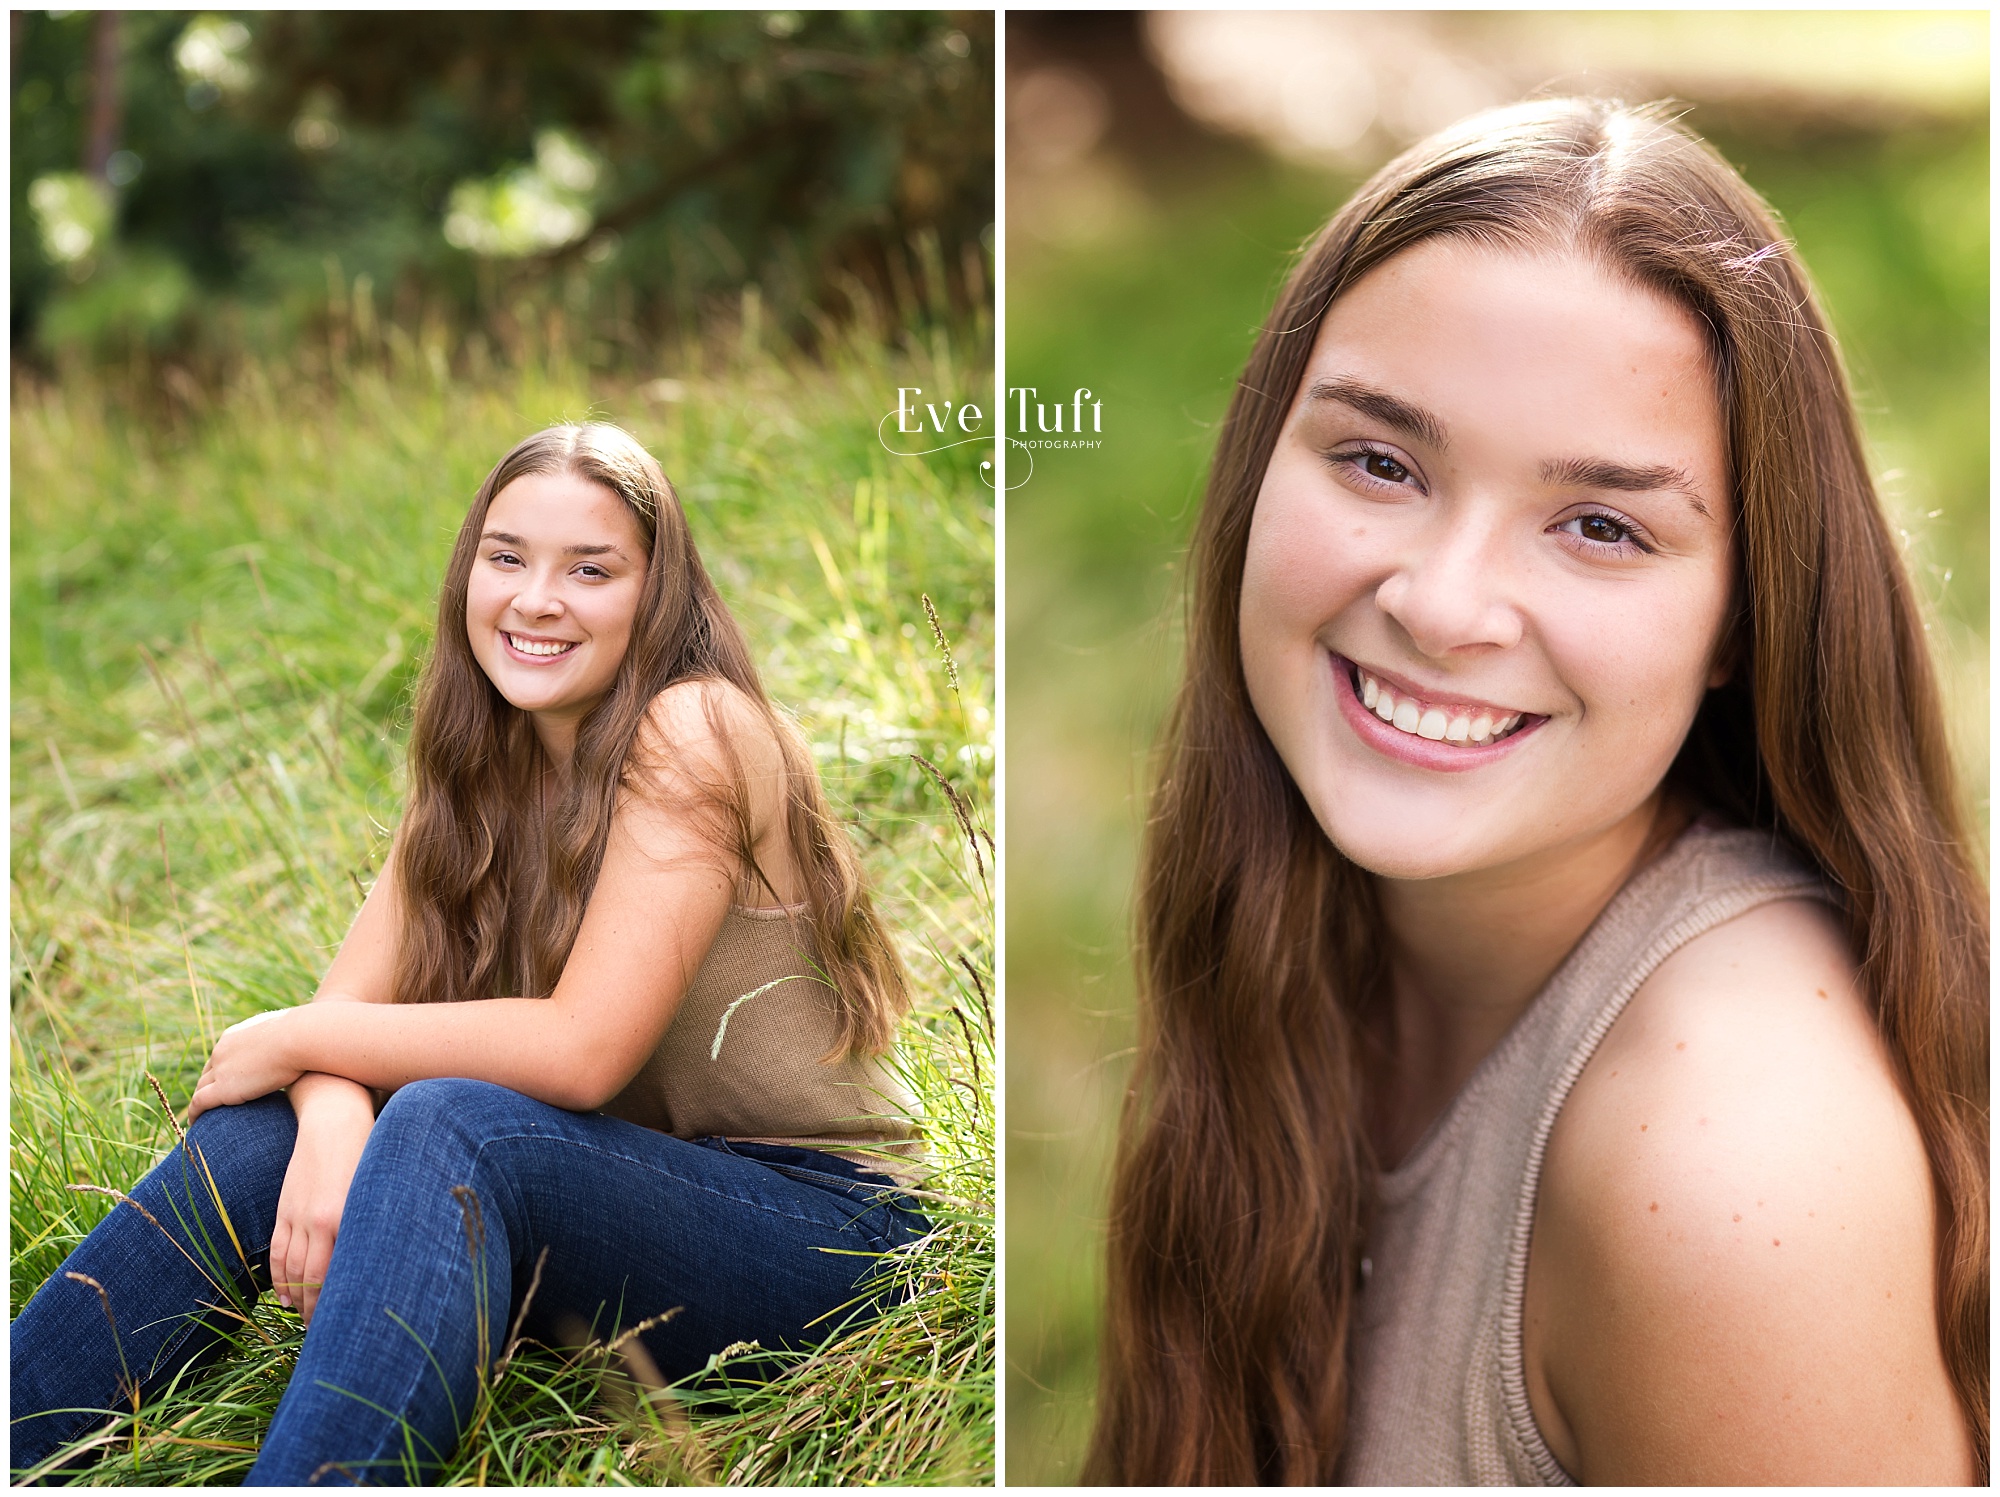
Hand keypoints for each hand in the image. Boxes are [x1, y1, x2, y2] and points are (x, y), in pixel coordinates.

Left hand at [189, 1010, 305, 1120]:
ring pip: (201, 1089)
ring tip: (202, 1117)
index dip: (222, 1071)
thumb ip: (289, 1042)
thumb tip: (304, 1046)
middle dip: (208, 1087)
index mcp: (236, 1036)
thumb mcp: (293, 1036)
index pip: (222, 1056)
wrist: (301, 1038)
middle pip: (208, 1073)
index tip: (227, 1084)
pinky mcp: (223, 1088)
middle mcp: (222, 1050)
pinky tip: (197, 1125)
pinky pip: (200, 1103)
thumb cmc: (307, 1036)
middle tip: (211, 1104)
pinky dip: (196, 1114)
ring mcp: (220, 1069)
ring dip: (200, 1103)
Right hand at [271, 1076, 373, 1324]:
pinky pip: (278, 1252)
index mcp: (343, 1217)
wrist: (333, 1115)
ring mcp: (296, 1215)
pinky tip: (286, 1297)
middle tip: (328, 1337)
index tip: (349, 1328)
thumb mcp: (381, 1186)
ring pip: (291, 1271)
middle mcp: (317, 1221)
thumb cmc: (370, 1149)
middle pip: (312, 1281)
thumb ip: (378, 1224)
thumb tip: (388, 1262)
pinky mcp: (285, 1208)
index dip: (339, 1306)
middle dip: (319, 1313)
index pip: (336, 1277)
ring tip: (307, 1323)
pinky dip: (280, 1279)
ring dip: (298, 1301)